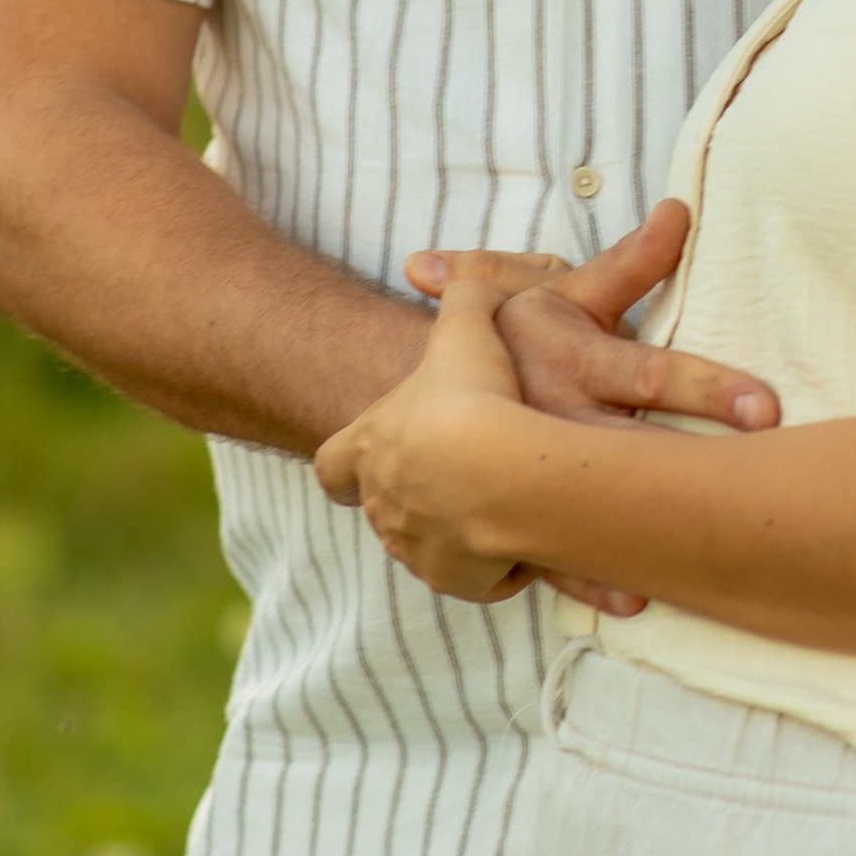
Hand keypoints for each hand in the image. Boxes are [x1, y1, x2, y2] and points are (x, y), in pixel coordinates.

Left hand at [316, 273, 545, 605]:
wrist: (501, 468)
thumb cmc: (473, 395)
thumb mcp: (465, 327)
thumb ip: (463, 295)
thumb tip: (462, 278)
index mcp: (367, 447)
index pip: (332, 464)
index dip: (346, 459)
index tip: (366, 455)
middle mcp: (381, 503)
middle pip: (383, 506)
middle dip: (417, 492)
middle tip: (459, 474)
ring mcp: (414, 545)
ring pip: (425, 543)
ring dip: (455, 528)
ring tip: (500, 506)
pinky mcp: (455, 578)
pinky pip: (472, 575)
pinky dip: (492, 562)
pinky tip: (523, 538)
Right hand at [401, 204, 781, 616]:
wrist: (414, 389)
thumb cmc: (514, 334)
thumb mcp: (566, 292)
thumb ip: (631, 261)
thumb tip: (679, 210)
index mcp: (573, 363)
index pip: (653, 373)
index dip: (709, 387)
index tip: (766, 406)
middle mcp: (553, 420)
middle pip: (629, 452)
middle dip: (683, 477)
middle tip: (754, 485)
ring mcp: (526, 475)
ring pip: (579, 514)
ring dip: (624, 545)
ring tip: (681, 571)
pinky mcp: (508, 516)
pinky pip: (547, 556)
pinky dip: (585, 576)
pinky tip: (630, 598)